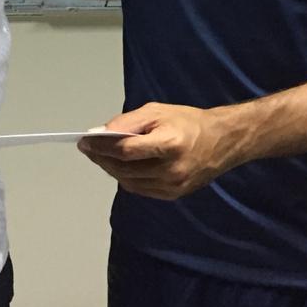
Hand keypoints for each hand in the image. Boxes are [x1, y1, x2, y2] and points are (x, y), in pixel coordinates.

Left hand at [77, 103, 237, 199]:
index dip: (101, 147)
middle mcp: (171, 170)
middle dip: (101, 158)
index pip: (126, 151)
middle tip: (87, 148)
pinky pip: (140, 189)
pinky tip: (119, 166)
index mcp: (169, 144)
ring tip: (100, 156)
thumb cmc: (188, 121)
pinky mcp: (173, 195)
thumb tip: (100, 133)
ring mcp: (173, 186)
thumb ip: (127, 122)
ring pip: (129, 182)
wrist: (222, 142)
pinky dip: (126, 178)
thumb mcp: (157, 111)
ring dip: (111, 169)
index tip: (84, 141)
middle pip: (124, 169)